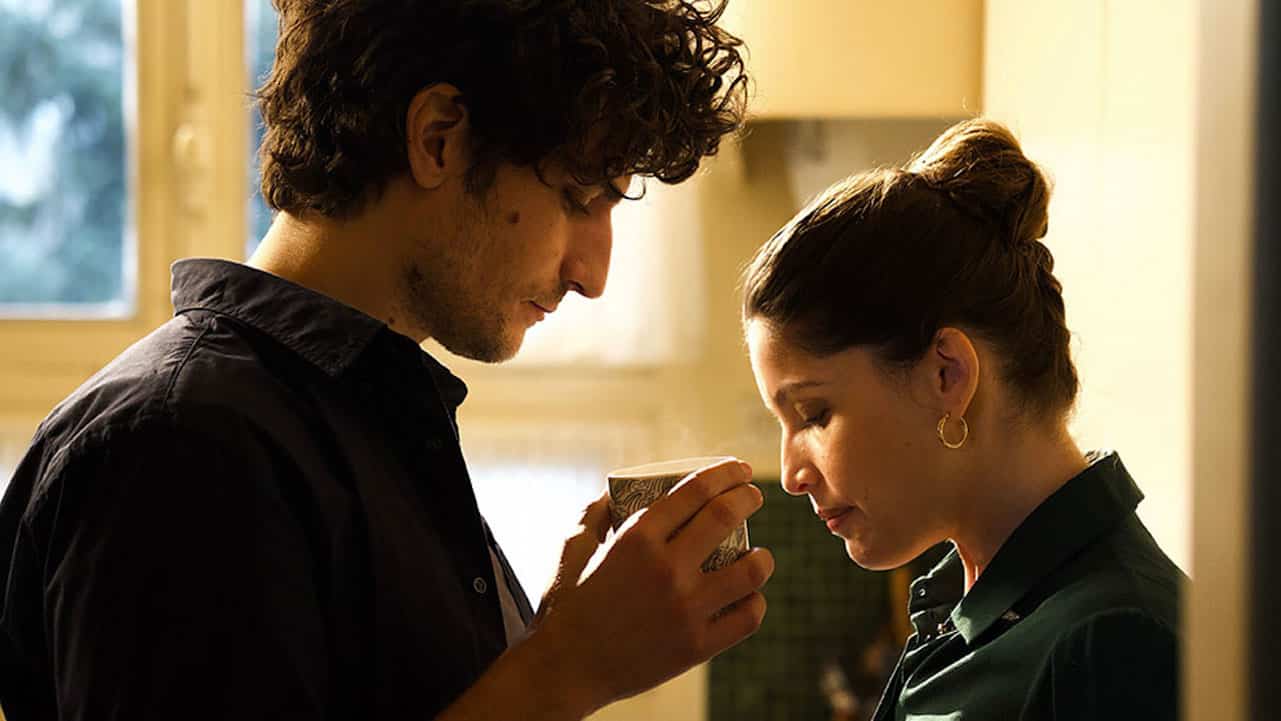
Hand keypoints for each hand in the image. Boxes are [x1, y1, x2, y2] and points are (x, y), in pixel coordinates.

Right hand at [527, 459, 774, 714]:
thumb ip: (594, 514)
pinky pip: (747, 617)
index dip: (725, 472)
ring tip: (759, 556)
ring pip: (750, 569)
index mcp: (637, 538)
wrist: (567, 669)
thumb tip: (615, 491)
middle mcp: (666, 568)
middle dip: (748, 498)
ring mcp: (686, 608)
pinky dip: (755, 602)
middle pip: (726, 516)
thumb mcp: (571, 549)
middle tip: (752, 497)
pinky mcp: (697, 645)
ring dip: (762, 556)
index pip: (696, 490)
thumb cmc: (567, 607)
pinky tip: (749, 596)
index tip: (738, 470)